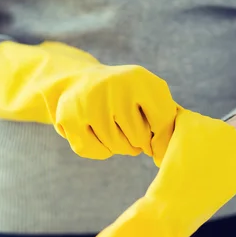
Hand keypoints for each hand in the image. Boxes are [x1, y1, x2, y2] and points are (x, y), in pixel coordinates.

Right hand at [0, 41, 176, 165]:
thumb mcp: (151, 97)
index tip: (152, 128)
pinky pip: (97, 152)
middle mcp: (114, 85)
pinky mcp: (69, 118)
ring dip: (119, 146)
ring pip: (118, 147)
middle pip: (140, 139)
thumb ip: (166, 123)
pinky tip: (97, 133)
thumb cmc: (124, 95)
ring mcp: (89, 101)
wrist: (78, 81)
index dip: (160, 134)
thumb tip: (162, 157)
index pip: (163, 122)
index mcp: (139, 78)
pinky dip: (101, 150)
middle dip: (138, 140)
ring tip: (113, 126)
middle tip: (126, 123)